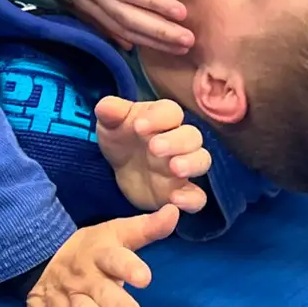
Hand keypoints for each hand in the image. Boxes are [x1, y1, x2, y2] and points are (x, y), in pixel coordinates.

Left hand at [5, 0, 193, 53]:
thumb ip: (99, 14)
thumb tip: (127, 42)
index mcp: (86, 4)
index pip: (122, 29)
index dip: (150, 42)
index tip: (178, 51)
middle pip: (127, 19)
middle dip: (159, 32)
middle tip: (187, 40)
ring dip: (153, 4)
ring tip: (180, 12)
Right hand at [27, 206, 179, 306]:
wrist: (39, 258)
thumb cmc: (91, 250)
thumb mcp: (116, 234)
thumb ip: (146, 228)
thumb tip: (175, 211)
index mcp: (100, 253)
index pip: (114, 257)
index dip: (128, 267)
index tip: (144, 278)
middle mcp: (84, 276)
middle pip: (100, 290)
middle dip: (116, 304)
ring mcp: (68, 297)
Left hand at [95, 94, 208, 213]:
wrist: (120, 171)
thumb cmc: (121, 139)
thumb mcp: (110, 124)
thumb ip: (109, 112)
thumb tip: (106, 107)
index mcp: (163, 119)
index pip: (171, 111)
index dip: (158, 117)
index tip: (138, 127)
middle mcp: (179, 141)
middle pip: (192, 136)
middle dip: (177, 141)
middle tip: (154, 148)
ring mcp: (183, 166)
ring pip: (202, 161)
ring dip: (192, 164)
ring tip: (175, 168)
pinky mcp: (182, 191)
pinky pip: (198, 196)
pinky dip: (191, 199)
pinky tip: (175, 199)